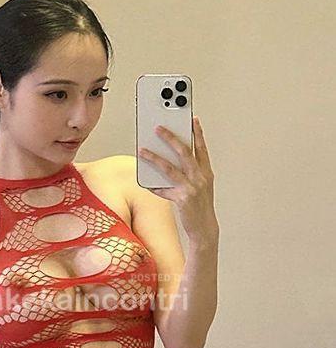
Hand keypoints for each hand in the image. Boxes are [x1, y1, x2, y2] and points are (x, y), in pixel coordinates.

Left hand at [138, 117, 217, 241]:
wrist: (204, 228)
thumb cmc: (199, 206)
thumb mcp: (200, 186)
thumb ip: (189, 173)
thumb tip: (168, 161)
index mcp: (206, 172)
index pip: (201, 148)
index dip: (198, 133)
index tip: (192, 119)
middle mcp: (200, 178)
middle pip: (184, 152)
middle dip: (171, 138)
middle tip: (158, 128)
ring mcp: (192, 188)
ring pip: (169, 168)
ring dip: (154, 158)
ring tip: (142, 150)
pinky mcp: (182, 199)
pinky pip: (163, 189)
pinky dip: (154, 186)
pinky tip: (145, 182)